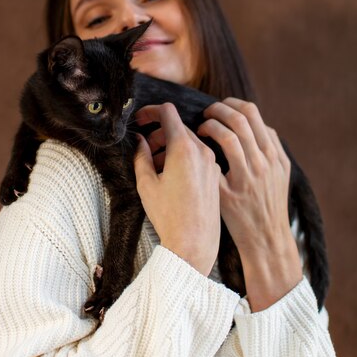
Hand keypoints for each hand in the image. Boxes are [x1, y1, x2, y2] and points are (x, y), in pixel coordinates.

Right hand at [134, 103, 220, 275]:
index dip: (150, 112)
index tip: (140, 121)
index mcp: (183, 148)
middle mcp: (202, 150)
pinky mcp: (216, 174)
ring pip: (189, 141)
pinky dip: (184, 157)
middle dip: (158, 134)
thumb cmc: (169, 216)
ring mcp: (211, 162)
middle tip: (145, 151)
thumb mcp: (146, 184)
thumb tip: (140, 141)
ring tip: (157, 166)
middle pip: (178, 127)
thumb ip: (141, 156)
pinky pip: (199, 155)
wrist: (194, 244)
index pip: (168, 112)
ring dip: (170, 146)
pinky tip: (173, 176)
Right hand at [197, 98, 302, 310]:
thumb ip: (205, 170)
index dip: (206, 125)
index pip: (222, 133)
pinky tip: (241, 126)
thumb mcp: (215, 198)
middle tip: (207, 112)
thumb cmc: (235, 221)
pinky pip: (268, 131)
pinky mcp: (283, 161)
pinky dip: (254, 123)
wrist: (266, 237)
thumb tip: (178, 145)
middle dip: (220, 109)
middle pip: (241, 119)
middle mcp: (261, 164)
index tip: (197, 127)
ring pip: (257, 119)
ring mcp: (275, 161)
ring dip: (237, 109)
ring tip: (223, 110)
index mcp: (242, 173)